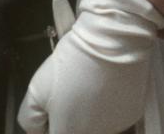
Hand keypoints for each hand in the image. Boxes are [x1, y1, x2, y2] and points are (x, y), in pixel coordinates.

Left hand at [17, 0, 163, 133]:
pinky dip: (110, 101)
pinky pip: (115, 112)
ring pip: (96, 123)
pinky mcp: (133, 113)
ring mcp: (116, 127)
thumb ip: (31, 118)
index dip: (50, 121)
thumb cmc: (71, 63)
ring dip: (90, 109)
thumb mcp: (36, 89)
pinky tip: (106, 81)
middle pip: (76, 129)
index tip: (51, 104)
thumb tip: (38, 129)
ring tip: (89, 80)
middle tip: (70, 88)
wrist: (111, 39)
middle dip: (70, 114)